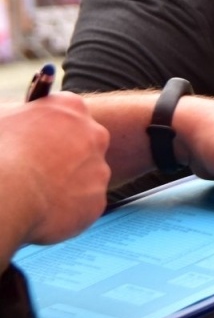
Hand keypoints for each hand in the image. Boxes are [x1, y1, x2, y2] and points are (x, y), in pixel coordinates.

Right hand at [0, 94, 110, 245]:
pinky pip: (83, 204)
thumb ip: (20, 117)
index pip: (68, 115)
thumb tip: (18, 123)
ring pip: (85, 177)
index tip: (38, 140)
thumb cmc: (0, 151)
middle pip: (83, 146)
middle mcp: (95, 134)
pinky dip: (66, 209)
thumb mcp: (3, 119)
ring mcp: (99, 168)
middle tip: (38, 170)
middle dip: (64, 157)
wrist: (8, 191)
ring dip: (66, 185)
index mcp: (71, 107)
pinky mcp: (97, 199)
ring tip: (37, 193)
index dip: (49, 130)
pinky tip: (44, 210)